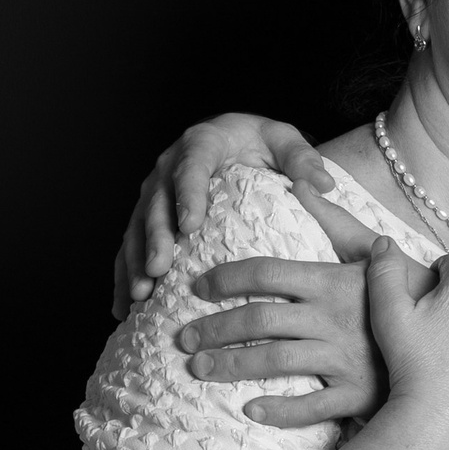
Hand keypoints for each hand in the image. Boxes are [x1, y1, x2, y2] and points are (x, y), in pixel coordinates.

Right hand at [113, 112, 330, 316]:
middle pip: (157, 204)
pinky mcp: (148, 217)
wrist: (237, 140)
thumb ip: (302, 159)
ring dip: (136, 263)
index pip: (191, 168)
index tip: (190, 225)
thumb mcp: (284, 141)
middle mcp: (168, 167)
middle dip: (156, 238)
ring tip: (141, 295)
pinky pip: (131, 247)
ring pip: (137, 229)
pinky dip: (126, 276)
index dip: (187, 196)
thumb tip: (322, 184)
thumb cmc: (261, 143)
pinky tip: (126, 309)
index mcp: (201, 143)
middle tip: (160, 269)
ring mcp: (154, 194)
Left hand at [179, 190, 385, 426]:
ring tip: (200, 368)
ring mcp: (344, 358)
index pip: (266, 273)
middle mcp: (332, 317)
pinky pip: (311, 407)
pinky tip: (250, 409)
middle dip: (214, 327)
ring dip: (231, 364)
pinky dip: (278, 410)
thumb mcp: (375, 250)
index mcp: (333, 281)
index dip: (226, 278)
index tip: (196, 287)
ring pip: (274, 361)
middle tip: (183, 336)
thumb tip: (304, 182)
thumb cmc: (412, 292)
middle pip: (258, 319)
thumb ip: (334, 219)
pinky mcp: (358, 394)